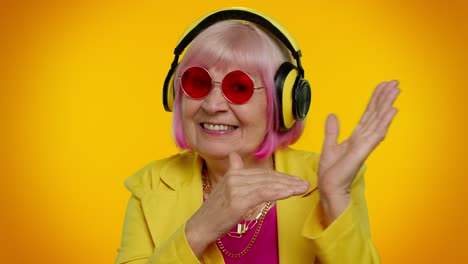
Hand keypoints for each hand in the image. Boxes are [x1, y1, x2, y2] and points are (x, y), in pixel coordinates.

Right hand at [186, 152, 308, 257]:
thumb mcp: (223, 187)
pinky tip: (290, 193)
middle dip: (288, 181)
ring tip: (302, 188)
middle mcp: (234, 177)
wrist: (201, 226)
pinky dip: (279, 192)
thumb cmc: (215, 211)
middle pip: (267, 177)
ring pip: (268, 185)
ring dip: (288, 186)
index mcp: (233, 173)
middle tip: (304, 184)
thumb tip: (234, 155)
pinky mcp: (238, 200)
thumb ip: (233, 171)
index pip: (263, 173)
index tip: (295, 180)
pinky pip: (263, 194)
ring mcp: (236, 188)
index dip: (281, 176)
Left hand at [318, 81, 399, 222]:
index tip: (383, 86)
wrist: (329, 187)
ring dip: (387, 104)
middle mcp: (363, 138)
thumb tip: (332, 115)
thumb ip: (333, 131)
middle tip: (395, 82)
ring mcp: (365, 144)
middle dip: (385, 97)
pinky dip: (384, 121)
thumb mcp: (329, 146)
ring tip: (396, 90)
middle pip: (376, 114)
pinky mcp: (363, 151)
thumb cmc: (331, 172)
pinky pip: (376, 133)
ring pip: (379, 120)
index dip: (376, 100)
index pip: (368, 114)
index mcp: (356, 137)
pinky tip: (392, 110)